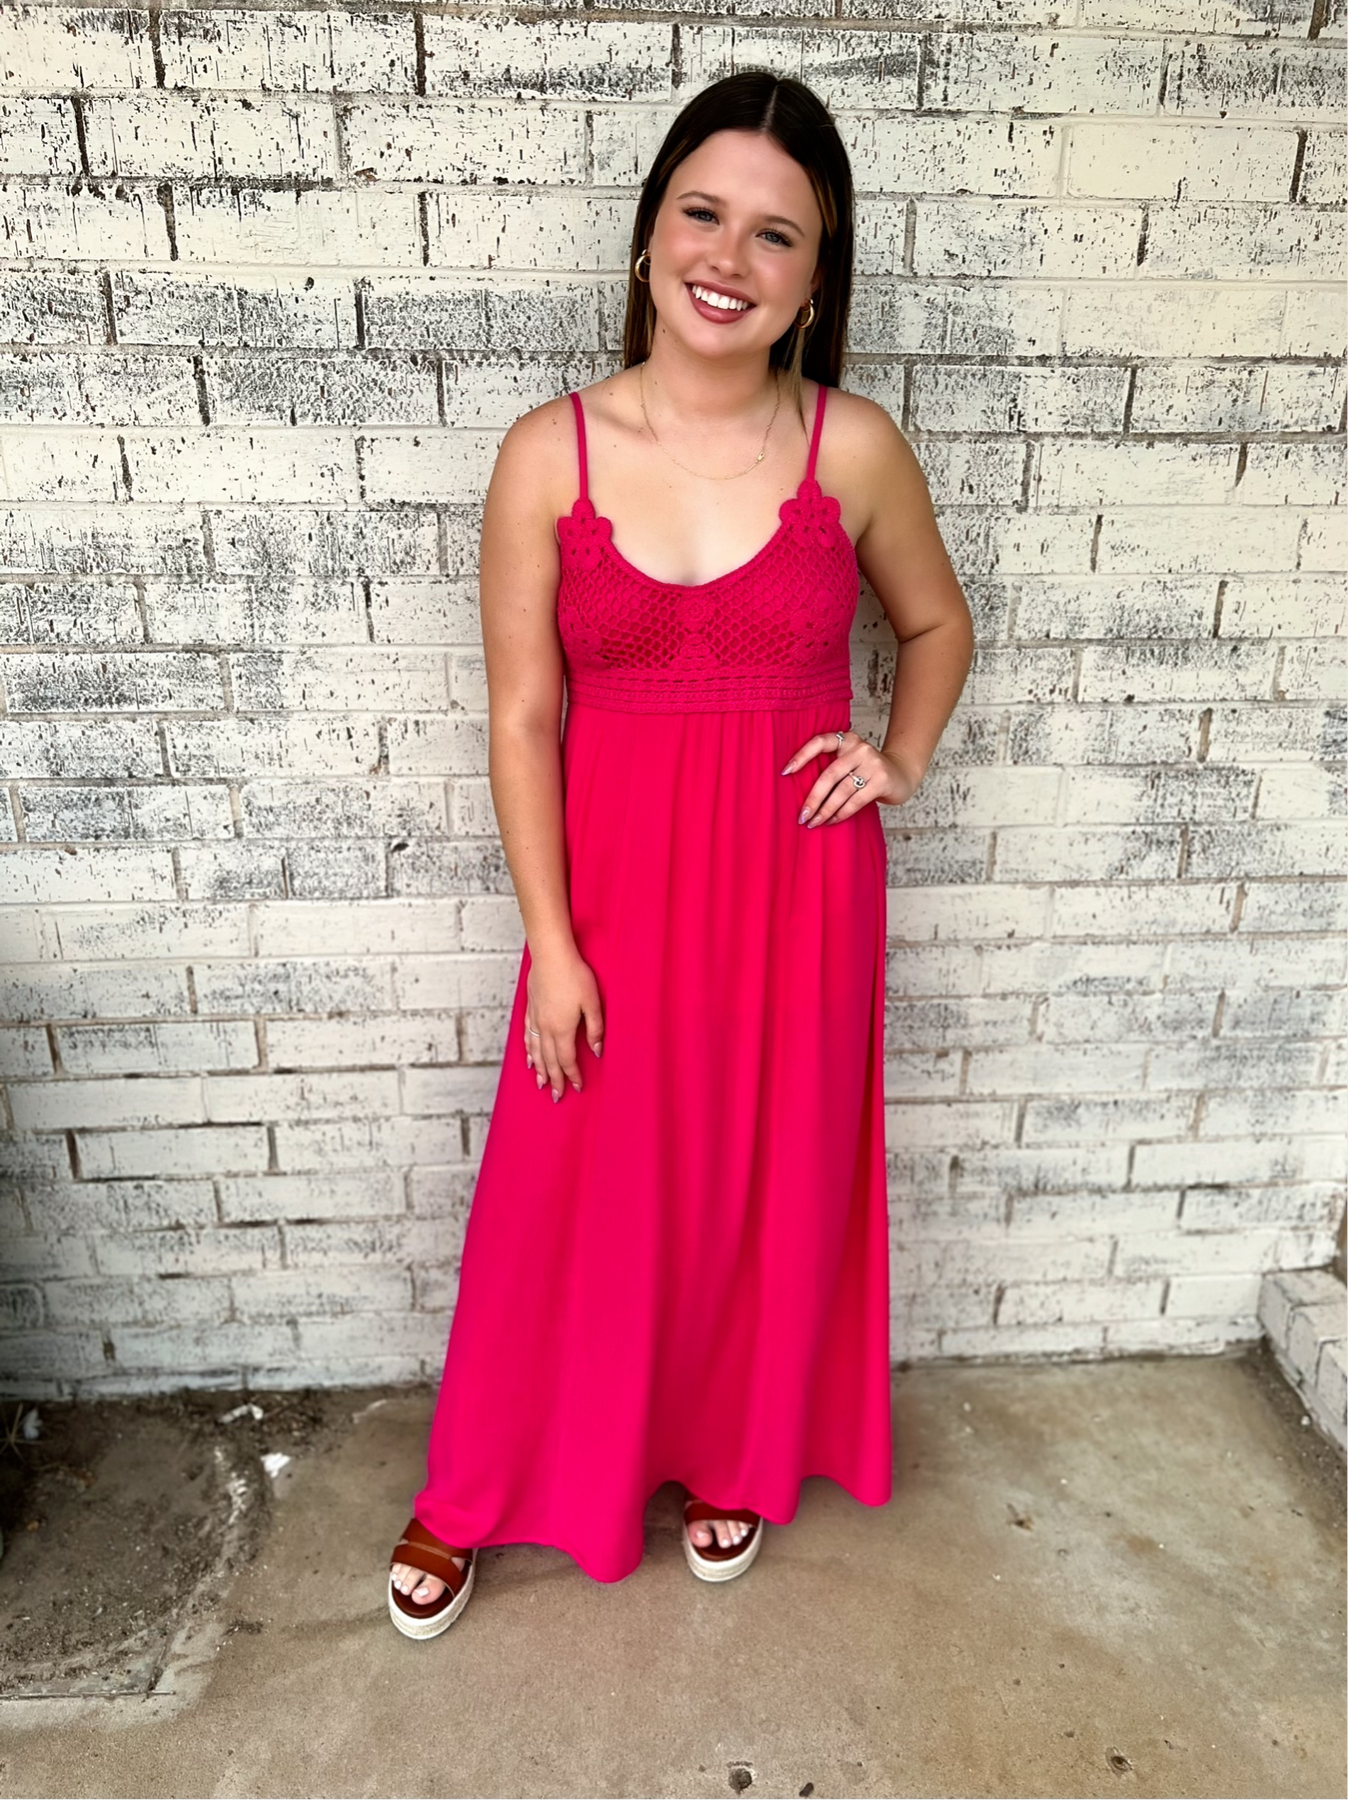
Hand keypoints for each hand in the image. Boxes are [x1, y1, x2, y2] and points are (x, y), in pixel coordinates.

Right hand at [523, 945, 603, 1102]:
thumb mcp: (593, 1002)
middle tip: (556, 1096)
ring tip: (540, 1083)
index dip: (573, 1075)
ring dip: (539, 1069)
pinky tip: (529, 1057)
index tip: (577, 1087)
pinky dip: (528, 1050)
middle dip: (554, 1079)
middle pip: (549, 1060)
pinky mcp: (530, 1008)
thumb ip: (595, 1029)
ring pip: (536, 1051)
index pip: (567, 1060)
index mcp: (563, 1029)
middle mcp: (546, 1028)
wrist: (551, 955)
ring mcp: (536, 1018)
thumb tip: (597, 1051)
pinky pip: (527, 1036)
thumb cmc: (575, 975)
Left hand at [783, 728, 918, 827]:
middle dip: (813, 798)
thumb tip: (801, 793)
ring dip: (826, 810)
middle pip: (829, 775)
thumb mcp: (849, 762)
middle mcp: (859, 748)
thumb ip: (831, 768)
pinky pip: (855, 801)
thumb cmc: (867, 771)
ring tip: (814, 822)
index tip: (785, 772)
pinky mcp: (881, 780)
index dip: (801, 756)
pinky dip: (841, 813)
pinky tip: (832, 821)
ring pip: (842, 791)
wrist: (901, 773)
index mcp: (846, 740)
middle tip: (802, 816)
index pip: (820, 742)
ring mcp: (872, 763)